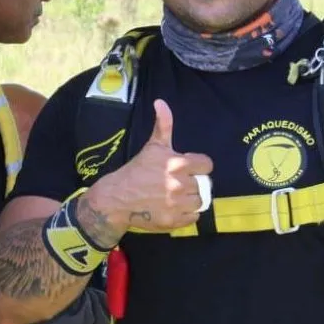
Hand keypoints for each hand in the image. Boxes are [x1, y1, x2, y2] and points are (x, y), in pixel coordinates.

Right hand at [89, 99, 212, 234]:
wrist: (116, 198)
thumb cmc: (137, 170)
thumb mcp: (153, 145)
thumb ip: (163, 124)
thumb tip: (160, 101)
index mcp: (178, 164)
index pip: (207, 165)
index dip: (198, 166)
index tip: (188, 168)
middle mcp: (180, 185)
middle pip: (203, 184)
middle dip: (192, 183)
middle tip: (178, 183)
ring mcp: (177, 204)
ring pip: (199, 202)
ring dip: (191, 199)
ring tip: (176, 196)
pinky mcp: (173, 221)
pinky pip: (193, 218)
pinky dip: (187, 214)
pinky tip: (174, 207)